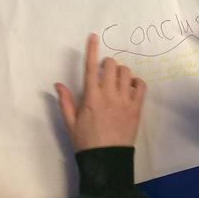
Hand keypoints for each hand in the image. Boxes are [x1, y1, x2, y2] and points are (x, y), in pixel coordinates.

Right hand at [55, 33, 146, 150]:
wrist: (106, 161)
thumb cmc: (86, 142)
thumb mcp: (71, 123)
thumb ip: (65, 101)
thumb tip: (58, 84)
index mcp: (91, 97)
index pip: (91, 67)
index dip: (92, 49)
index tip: (93, 36)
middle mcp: (109, 95)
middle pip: (111, 65)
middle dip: (107, 63)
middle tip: (104, 71)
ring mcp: (124, 100)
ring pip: (126, 72)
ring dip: (120, 71)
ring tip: (116, 80)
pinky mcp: (136, 108)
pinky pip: (141, 86)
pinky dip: (136, 81)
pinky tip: (130, 86)